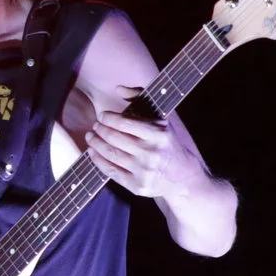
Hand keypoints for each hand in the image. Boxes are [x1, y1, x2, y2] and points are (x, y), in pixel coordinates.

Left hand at [84, 85, 206, 199]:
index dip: (108, 118)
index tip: (102, 116)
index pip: (124, 123)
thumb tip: (118, 89)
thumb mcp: (162, 120)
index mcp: (158, 135)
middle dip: (99, 130)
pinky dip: (97, 160)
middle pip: (113, 139)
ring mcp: (143, 171)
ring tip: (91, 137)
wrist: (184, 178)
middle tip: (95, 126)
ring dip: (95, 144)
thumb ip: (141, 98)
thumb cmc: (168, 144)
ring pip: (110, 154)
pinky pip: (110, 171)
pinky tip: (92, 152)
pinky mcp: (137, 186)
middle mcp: (151, 153)